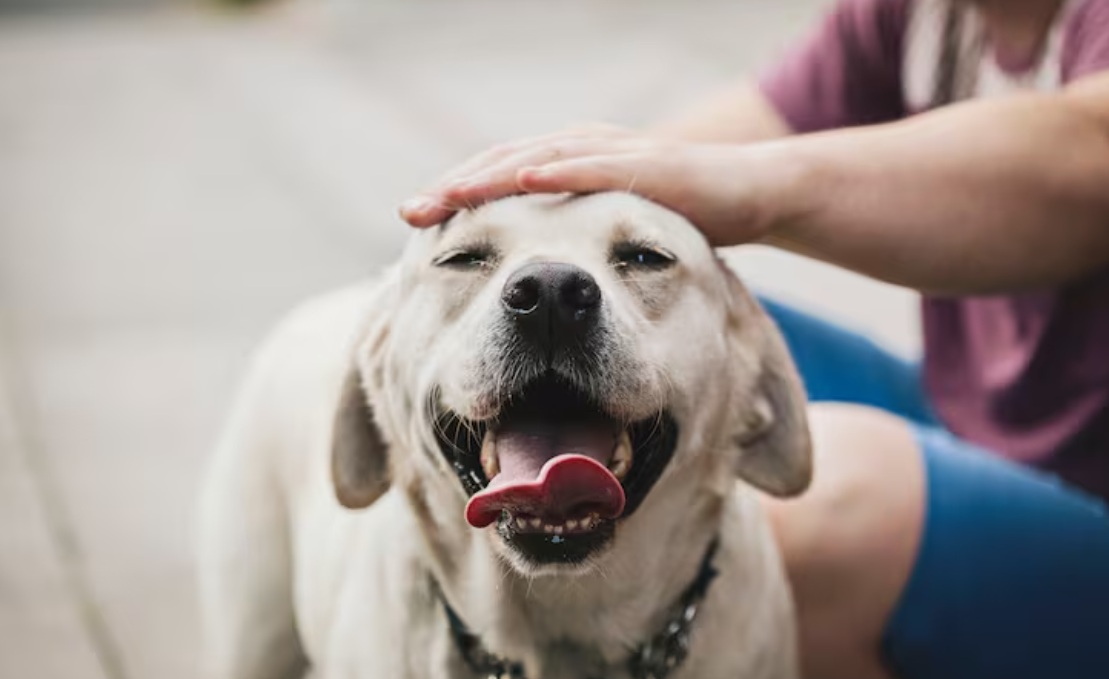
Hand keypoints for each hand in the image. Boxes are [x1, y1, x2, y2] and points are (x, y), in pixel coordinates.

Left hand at [398, 125, 796, 246]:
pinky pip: (596, 165)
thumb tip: (529, 276)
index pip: (499, 177)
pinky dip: (558, 169)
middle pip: (504, 163)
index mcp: (569, 164)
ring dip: (490, 175)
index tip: (414, 225)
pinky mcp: (650, 164)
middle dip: (455, 187)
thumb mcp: (614, 232)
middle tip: (410, 212)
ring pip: (539, 157)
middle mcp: (582, 150)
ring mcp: (614, 153)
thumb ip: (574, 241)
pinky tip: (524, 177)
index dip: (456, 198)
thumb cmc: (679, 216)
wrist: (751, 194)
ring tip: (448, 195)